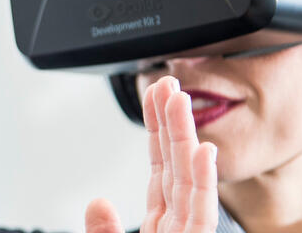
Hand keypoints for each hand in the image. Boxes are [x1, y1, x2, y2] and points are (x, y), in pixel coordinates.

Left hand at [85, 76, 218, 232]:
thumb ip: (104, 229)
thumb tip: (96, 203)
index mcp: (161, 223)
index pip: (160, 167)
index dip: (157, 131)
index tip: (155, 99)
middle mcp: (178, 222)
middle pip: (176, 163)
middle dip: (172, 121)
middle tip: (167, 84)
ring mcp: (188, 231)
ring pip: (190, 178)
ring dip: (185, 137)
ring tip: (179, 100)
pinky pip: (203, 212)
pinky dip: (205, 181)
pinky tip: (204, 150)